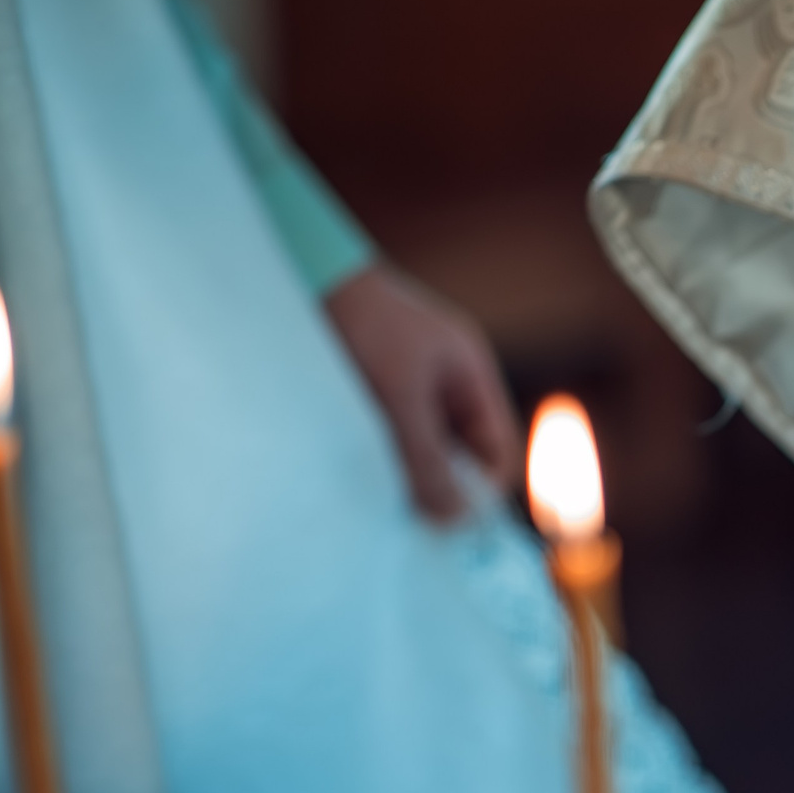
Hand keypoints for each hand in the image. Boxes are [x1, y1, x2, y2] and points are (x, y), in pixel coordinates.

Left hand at [323, 264, 519, 520]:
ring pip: (418, 447)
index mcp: (470, 373)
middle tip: (404, 517)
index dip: (481, 491)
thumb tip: (456, 519)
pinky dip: (373, 456)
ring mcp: (403, 381)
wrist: (296, 268)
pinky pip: (384, 435)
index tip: (445, 524)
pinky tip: (348, 469)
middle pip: (458, 454)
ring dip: (400, 471)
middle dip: (437, 485)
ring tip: (371, 493)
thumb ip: (429, 460)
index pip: (497, 451)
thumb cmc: (359, 325)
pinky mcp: (365, 385)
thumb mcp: (399, 399)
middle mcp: (443, 379)